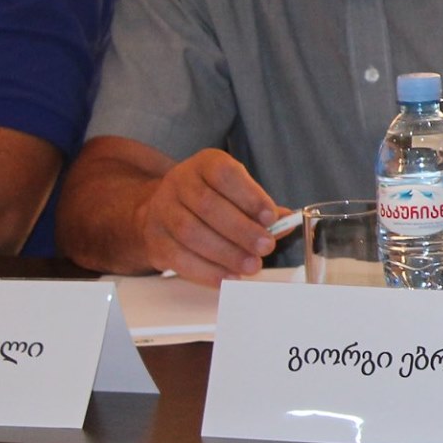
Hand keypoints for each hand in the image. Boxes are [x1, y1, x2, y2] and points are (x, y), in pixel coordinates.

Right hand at [136, 149, 280, 283]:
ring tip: (251, 266)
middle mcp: (179, 182)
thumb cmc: (214, 200)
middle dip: (241, 230)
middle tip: (266, 247)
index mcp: (205, 164)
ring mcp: (162, 210)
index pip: (225, 174)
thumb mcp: (238, 193)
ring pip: (190, 232)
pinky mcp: (154, 239)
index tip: (271, 217)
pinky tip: (228, 277)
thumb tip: (288, 222)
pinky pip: (178, 257)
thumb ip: (263, 208)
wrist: (165, 211)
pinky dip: (206, 271)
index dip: (249, 196)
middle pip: (207, 205)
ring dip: (225, 253)